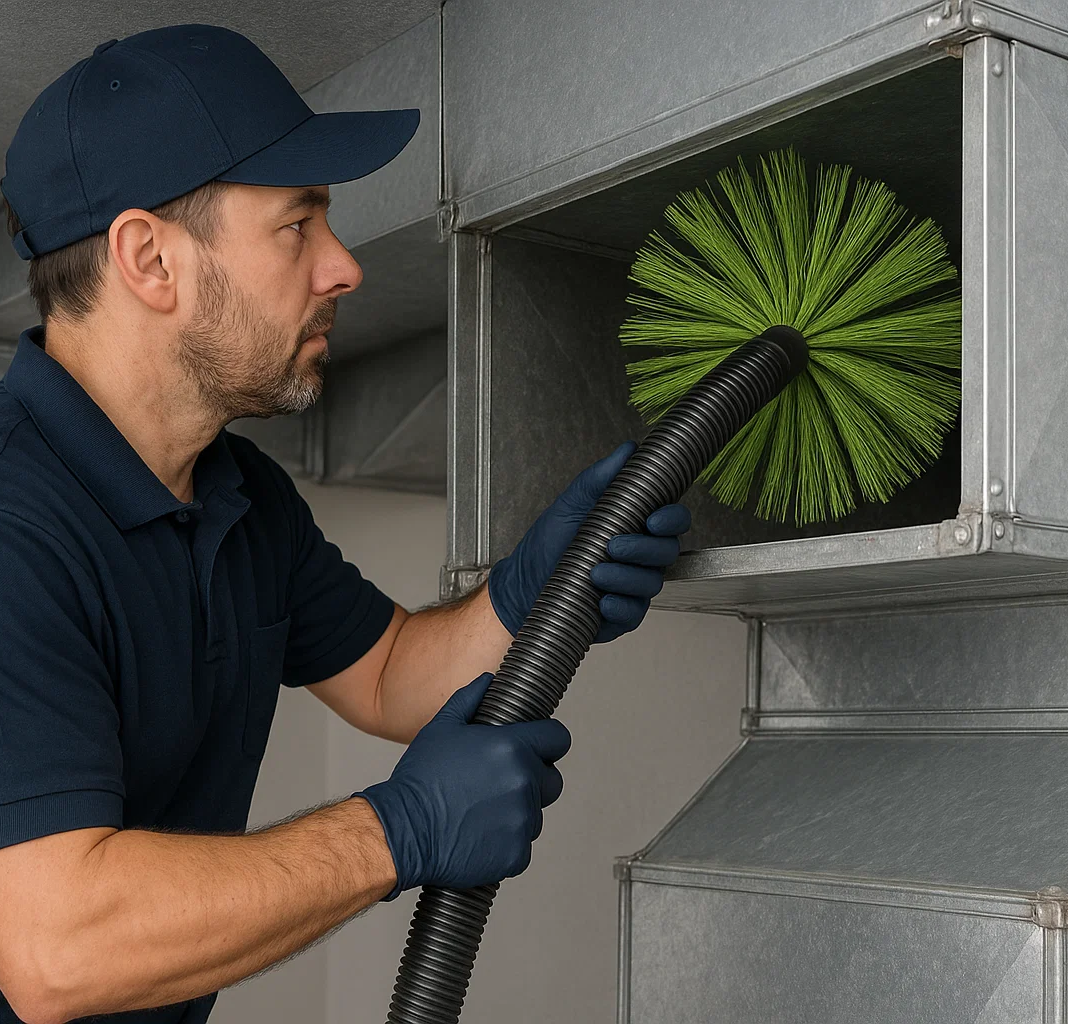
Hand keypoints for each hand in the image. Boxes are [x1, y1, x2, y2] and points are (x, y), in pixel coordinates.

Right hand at [354, 673, 570, 898]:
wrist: (402, 831)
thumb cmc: (420, 780)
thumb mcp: (441, 728)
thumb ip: (470, 700)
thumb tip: (488, 681)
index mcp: (512, 748)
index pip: (558, 738)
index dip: (548, 740)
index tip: (537, 747)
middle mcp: (524, 782)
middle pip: (552, 779)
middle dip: (533, 779)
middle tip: (499, 783)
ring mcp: (523, 821)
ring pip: (535, 813)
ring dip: (517, 811)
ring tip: (481, 811)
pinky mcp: (517, 855)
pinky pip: (523, 844)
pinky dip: (506, 842)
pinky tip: (479, 835)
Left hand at [487, 441, 690, 642]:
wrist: (523, 584)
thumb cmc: (547, 544)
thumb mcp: (570, 504)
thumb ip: (600, 478)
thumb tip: (627, 451)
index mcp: (635, 525)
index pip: (673, 519)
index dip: (672, 518)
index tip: (653, 520)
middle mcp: (640, 555)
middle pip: (668, 551)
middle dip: (643, 548)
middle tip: (612, 546)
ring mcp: (634, 585)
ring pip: (652, 582)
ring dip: (625, 577)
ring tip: (595, 572)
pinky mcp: (624, 613)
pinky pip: (636, 612)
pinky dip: (621, 606)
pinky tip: (602, 600)